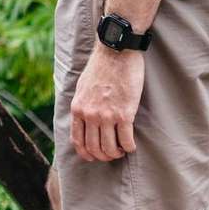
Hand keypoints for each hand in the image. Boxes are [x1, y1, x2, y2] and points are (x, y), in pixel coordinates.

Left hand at [69, 44, 144, 161]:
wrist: (115, 53)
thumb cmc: (100, 68)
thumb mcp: (81, 87)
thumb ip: (82, 105)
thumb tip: (83, 119)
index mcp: (78, 108)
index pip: (77, 140)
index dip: (86, 153)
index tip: (93, 156)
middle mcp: (90, 115)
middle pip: (94, 148)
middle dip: (103, 156)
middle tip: (112, 154)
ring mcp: (107, 115)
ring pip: (110, 148)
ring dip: (117, 153)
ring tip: (122, 149)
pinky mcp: (125, 113)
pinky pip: (126, 140)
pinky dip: (129, 147)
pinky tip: (131, 145)